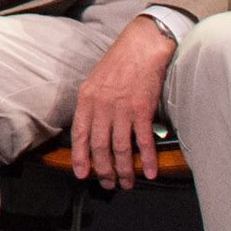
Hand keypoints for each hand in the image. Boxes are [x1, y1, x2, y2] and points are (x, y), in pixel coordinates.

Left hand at [70, 16, 176, 185]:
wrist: (142, 46)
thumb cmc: (119, 63)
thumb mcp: (96, 81)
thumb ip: (92, 105)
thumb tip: (92, 129)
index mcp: (87, 99)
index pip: (79, 134)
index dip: (80, 157)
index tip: (82, 174)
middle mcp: (101, 106)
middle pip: (99, 146)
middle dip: (103, 169)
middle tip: (108, 184)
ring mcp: (122, 109)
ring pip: (120, 148)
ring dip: (124, 170)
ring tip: (127, 183)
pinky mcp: (142, 109)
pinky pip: (144, 141)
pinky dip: (147, 159)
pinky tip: (150, 172)